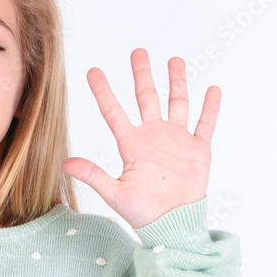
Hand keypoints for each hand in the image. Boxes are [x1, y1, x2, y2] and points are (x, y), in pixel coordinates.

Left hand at [61, 48, 219, 228]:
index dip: (104, 91)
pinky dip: (210, 108)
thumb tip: (64, 164)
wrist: (172, 224)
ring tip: (175, 60)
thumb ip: (92, 175)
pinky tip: (212, 90)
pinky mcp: (198, 149)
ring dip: (177, 82)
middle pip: (146, 98)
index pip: (114, 112)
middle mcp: (153, 136)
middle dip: (142, 75)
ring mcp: (176, 140)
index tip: (93, 71)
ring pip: (177, 103)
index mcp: (131, 144)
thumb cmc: (142, 212)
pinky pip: (205, 124)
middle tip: (137, 51)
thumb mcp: (114, 192)